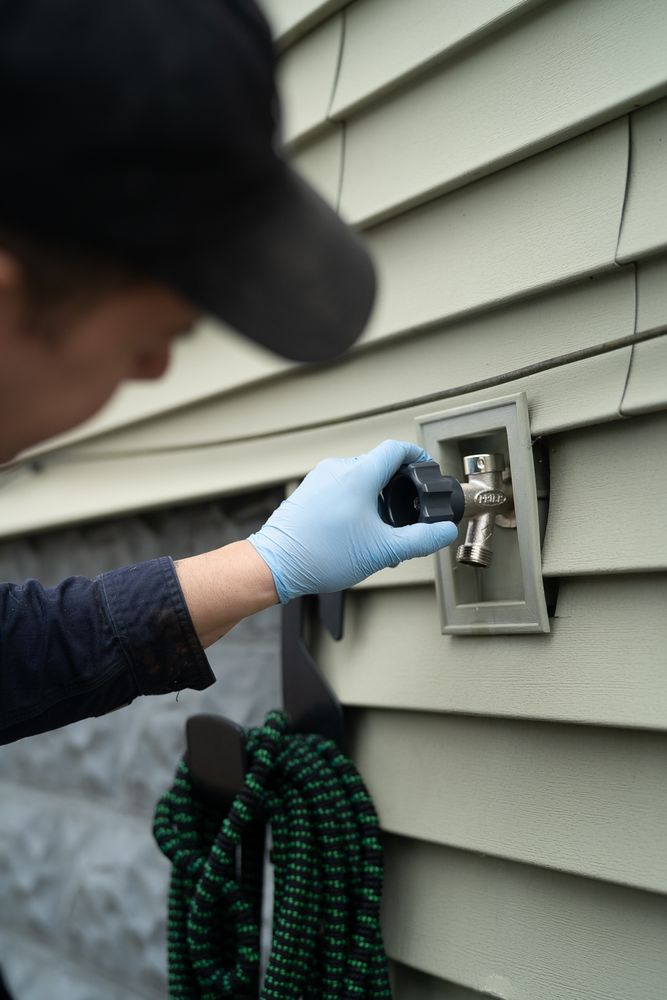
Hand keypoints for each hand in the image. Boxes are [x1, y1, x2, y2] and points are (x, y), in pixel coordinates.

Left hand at [247, 439, 458, 602]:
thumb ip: (420, 540)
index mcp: (359, 474)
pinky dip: (355, 504)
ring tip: (378, 534)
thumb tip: (443, 532)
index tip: (425, 467)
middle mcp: (338, 469)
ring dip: (375, 501)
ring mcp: (320, 479)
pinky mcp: (308, 492)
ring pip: (359, 480)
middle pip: (379, 467)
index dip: (417, 456)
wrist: (277, 565)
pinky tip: (356, 534)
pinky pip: (340, 489)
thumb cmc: (322, 554)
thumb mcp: (383, 550)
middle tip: (404, 517)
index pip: (397, 449)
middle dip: (396, 490)